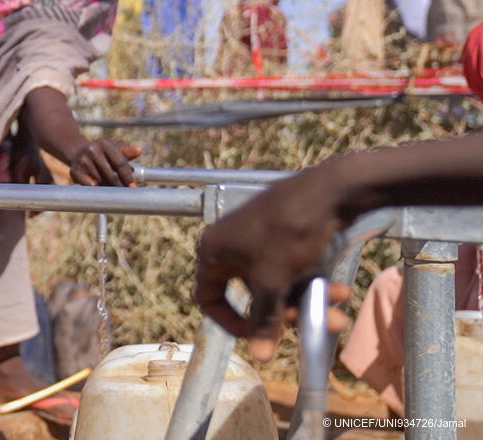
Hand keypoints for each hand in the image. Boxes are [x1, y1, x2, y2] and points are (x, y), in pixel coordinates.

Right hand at [68, 140, 140, 185]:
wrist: (78, 151)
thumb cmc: (102, 152)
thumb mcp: (114, 148)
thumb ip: (127, 152)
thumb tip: (139, 151)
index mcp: (104, 143)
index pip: (120, 163)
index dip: (128, 176)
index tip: (133, 187)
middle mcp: (92, 150)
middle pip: (111, 174)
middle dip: (120, 186)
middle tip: (126, 194)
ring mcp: (82, 160)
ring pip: (101, 182)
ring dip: (108, 188)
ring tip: (113, 190)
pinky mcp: (74, 170)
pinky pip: (88, 185)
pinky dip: (95, 188)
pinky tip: (100, 188)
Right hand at [193, 171, 351, 361]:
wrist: (328, 190)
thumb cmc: (287, 232)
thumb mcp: (273, 280)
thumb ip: (264, 318)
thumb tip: (259, 358)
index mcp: (214, 251)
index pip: (208, 297)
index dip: (230, 322)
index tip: (258, 335)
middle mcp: (231, 246)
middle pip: (254, 296)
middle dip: (289, 314)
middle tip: (318, 323)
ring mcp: (258, 241)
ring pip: (279, 286)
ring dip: (309, 302)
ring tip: (339, 310)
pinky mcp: (282, 237)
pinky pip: (292, 271)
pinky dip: (314, 284)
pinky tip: (340, 291)